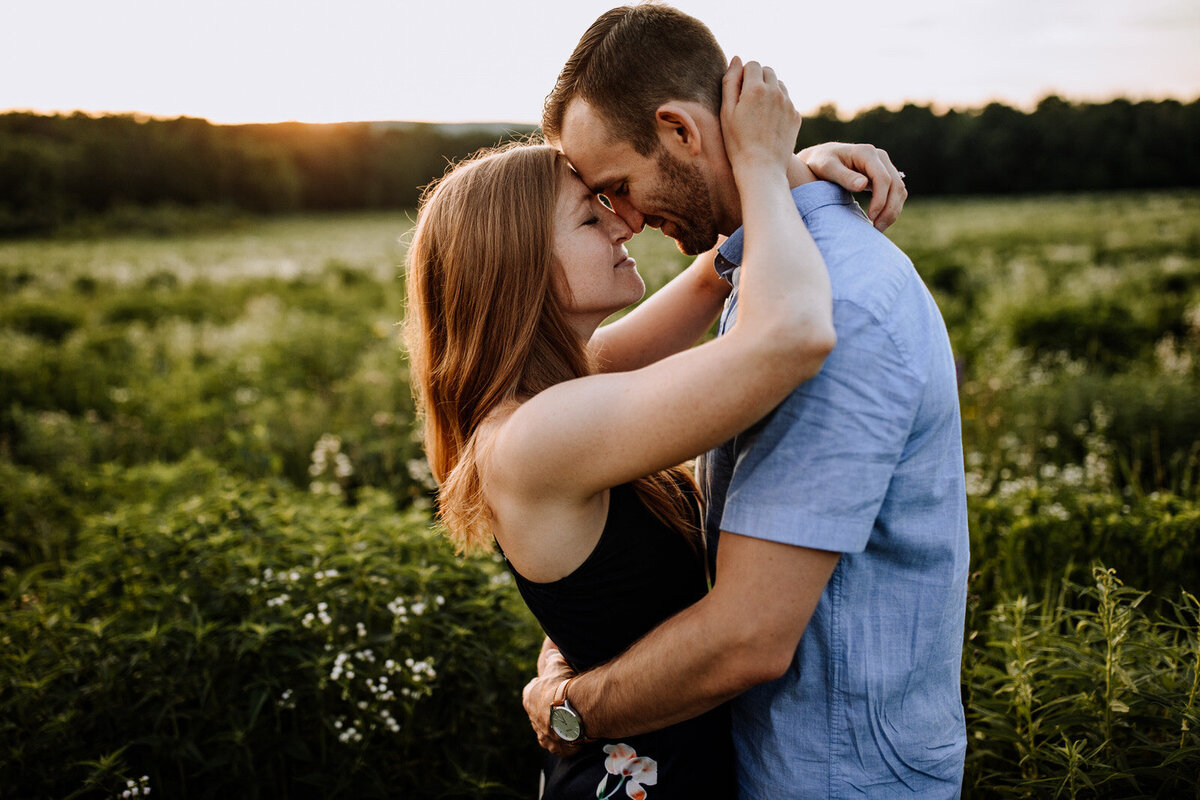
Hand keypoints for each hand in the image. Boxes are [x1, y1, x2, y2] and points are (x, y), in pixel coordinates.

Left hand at [521, 646, 580, 757]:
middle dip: (549, 709)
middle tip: (563, 704)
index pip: (531, 692)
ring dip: (557, 726)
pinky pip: (561, 745)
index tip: (550, 685)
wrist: (574, 710)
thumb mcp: (556, 665)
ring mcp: (544, 736)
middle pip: (539, 713)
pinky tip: (577, 733)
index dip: (540, 687)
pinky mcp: (556, 748)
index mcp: (529, 699)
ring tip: (572, 720)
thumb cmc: (562, 685)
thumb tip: (550, 653)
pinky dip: (567, 740)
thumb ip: (552, 659)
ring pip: (548, 731)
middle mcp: (533, 720)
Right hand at [720, 56, 801, 180]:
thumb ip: (730, 81)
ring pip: (779, 85)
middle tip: (748, 101)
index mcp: (755, 88)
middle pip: (768, 71)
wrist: (761, 168)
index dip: (743, 75)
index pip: (752, 64)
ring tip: (759, 112)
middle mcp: (775, 91)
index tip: (738, 91)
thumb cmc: (737, 142)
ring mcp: (788, 103)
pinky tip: (769, 123)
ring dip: (770, 90)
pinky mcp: (796, 116)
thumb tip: (737, 58)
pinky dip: (778, 105)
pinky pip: (787, 101)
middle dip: (758, 79)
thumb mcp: (726, 111)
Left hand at [800, 142, 906, 230]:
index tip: (871, 217)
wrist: (822, 157)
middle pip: (896, 185)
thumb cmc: (820, 162)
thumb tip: (862, 185)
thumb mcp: (827, 168)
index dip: (880, 199)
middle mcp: (879, 157)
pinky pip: (895, 192)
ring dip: (893, 210)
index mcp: (866, 153)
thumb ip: (844, 176)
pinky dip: (892, 207)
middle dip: (889, 209)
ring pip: (899, 189)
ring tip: (878, 228)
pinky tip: (880, 220)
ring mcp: (884, 165)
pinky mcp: (884, 175)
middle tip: (877, 228)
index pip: (882, 178)